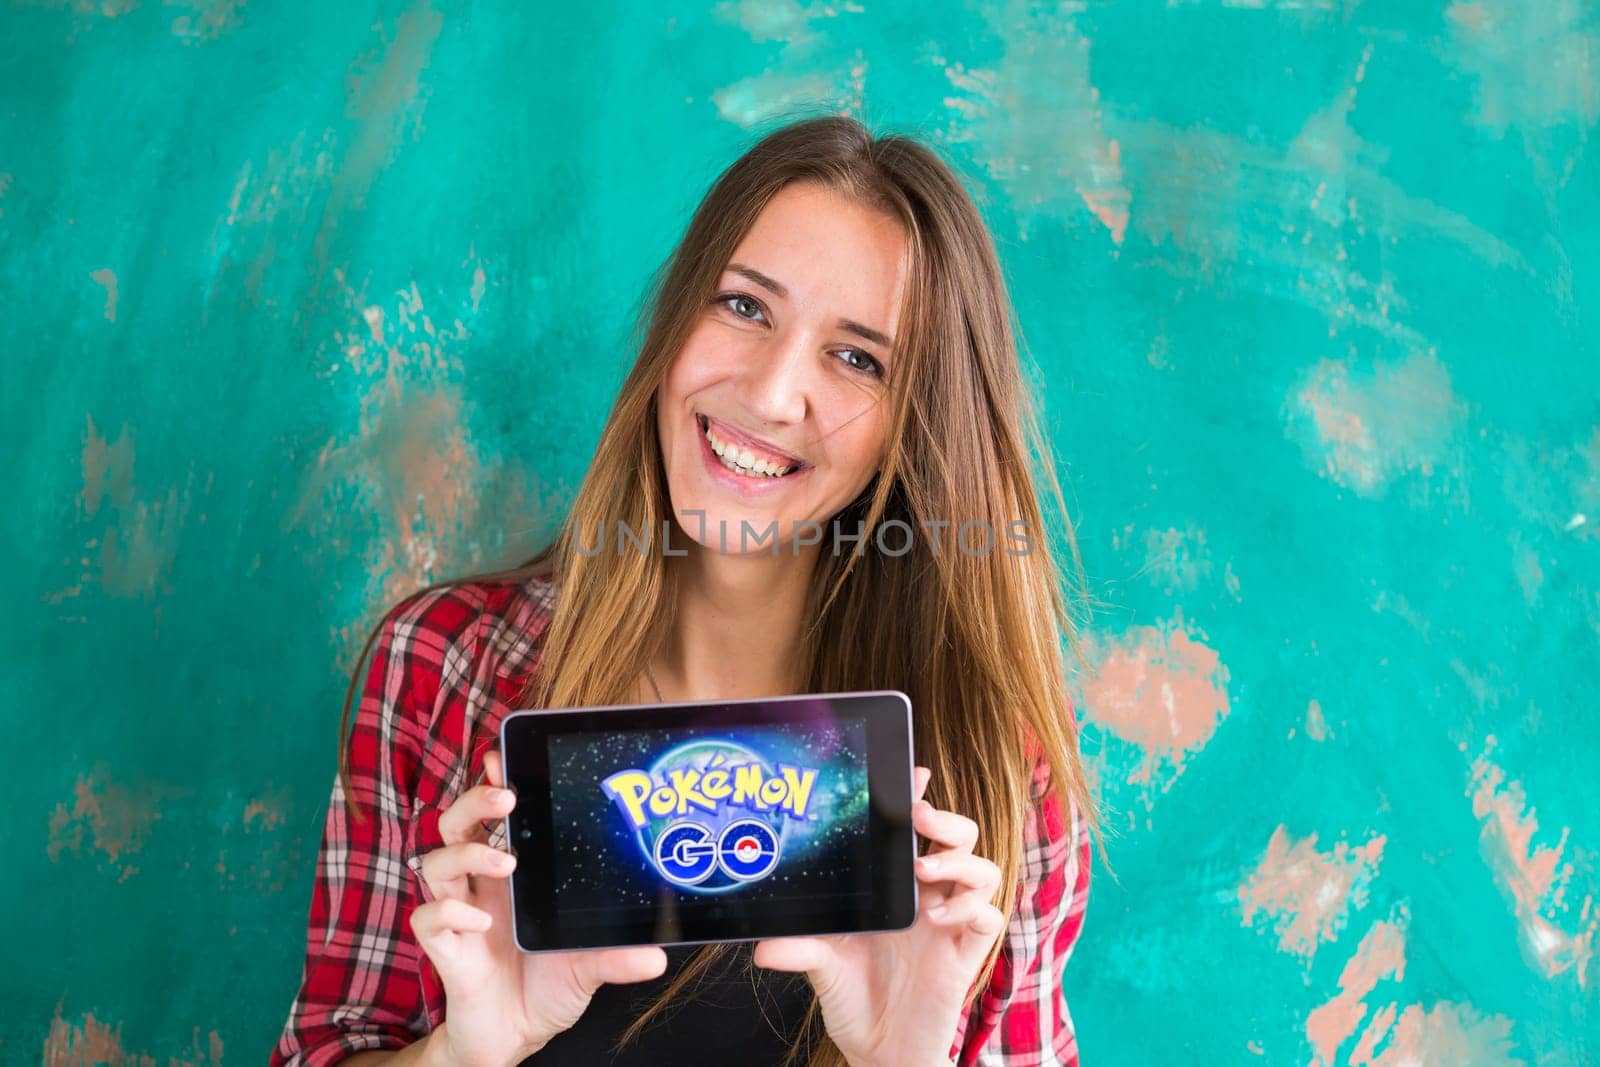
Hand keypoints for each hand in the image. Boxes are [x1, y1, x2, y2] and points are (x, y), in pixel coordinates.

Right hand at [409, 749, 667, 1066]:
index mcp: (512, 876)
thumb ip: (617, 956)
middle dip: (473, 801)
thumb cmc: (548, 986)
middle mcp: (481, 887)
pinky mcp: (445, 951)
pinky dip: (450, 913)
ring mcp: (460, 915)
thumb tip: (660, 957)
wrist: (518, 1036)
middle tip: (506, 797)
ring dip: (468, 853)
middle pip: (455, 823)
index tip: (503, 759)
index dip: (490, 784)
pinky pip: (428, 920)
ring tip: (507, 863)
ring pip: (435, 862)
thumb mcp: (590, 966)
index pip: (491, 816)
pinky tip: (481, 923)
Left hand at [752, 767, 1004, 1066]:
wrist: (877, 1050)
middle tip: (920, 817)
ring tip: (925, 870)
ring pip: (983, 868)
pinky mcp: (965, 955)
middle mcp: (928, 896)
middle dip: (947, 818)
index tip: (913, 775)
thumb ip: (798, 949)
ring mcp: (950, 923)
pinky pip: (988, 917)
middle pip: (960, 837)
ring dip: (959, 860)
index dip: (919, 798)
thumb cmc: (852, 998)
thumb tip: (761, 947)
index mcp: (896, 886)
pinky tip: (936, 919)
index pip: (917, 830)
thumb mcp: (820, 965)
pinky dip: (969, 909)